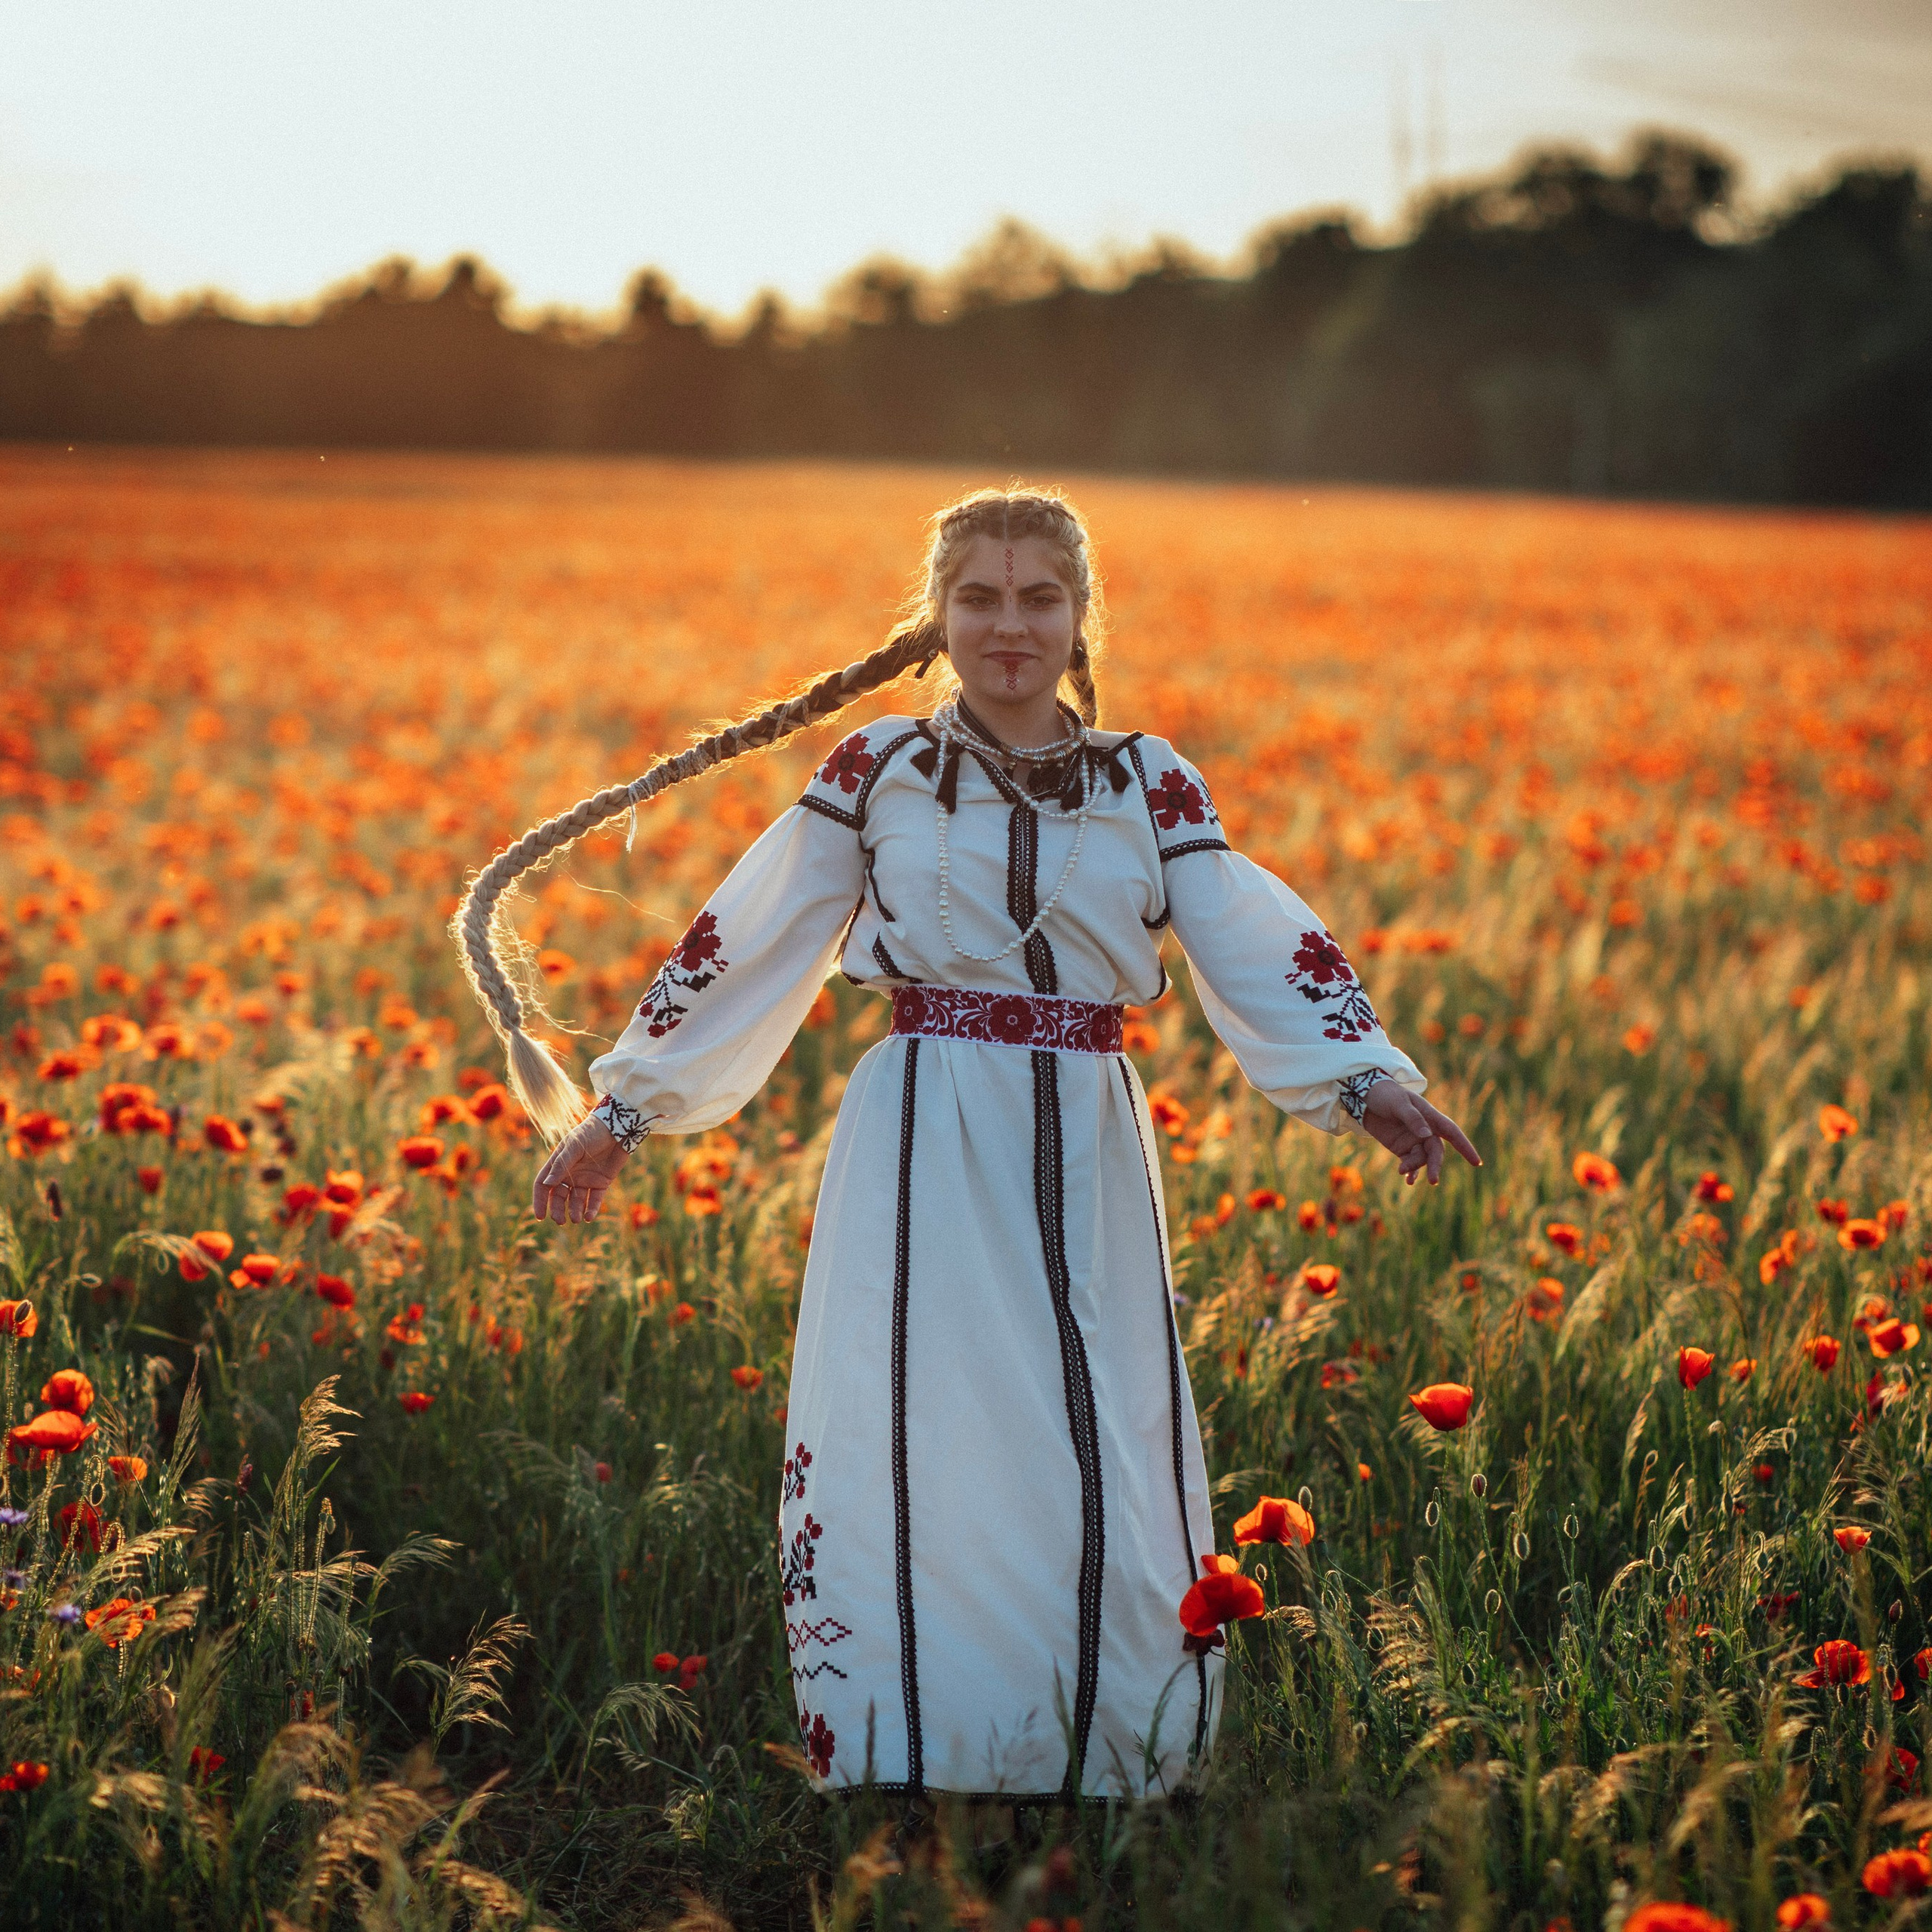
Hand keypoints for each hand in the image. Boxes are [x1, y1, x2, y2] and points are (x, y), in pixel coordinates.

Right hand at [531, 1112, 629, 1223]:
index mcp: (558, 1164)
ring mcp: (585, 1179)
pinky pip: (594, 1199)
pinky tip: (589, 1217)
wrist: (618, 1129)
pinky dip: (591, 1209)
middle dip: (558, 1210)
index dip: (540, 1200)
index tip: (540, 1216)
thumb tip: (547, 1184)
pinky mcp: (601, 1182)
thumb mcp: (575, 1146)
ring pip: (576, 1201)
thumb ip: (562, 1165)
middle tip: (561, 1221)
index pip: (544, 1185)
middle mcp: (570, 1174)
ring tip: (577, 1219)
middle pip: (559, 1197)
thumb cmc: (592, 1132)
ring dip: (574, 1211)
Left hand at [1357, 1079, 1481, 1186]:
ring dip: (1415, 1167)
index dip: (1465, 1147)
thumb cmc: (1386, 1095)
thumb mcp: (1398, 1103)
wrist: (1365, 1098)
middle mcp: (1425, 1130)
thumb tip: (1427, 1135)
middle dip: (1435, 1165)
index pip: (1452, 1132)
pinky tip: (1408, 1180)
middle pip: (1436, 1151)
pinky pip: (1410, 1163)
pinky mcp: (1402, 1148)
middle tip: (1433, 1180)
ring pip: (1422, 1159)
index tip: (1476, 1162)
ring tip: (1402, 1171)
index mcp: (1430, 1116)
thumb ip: (1412, 1118)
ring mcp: (1414, 1140)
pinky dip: (1411, 1172)